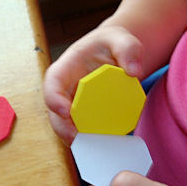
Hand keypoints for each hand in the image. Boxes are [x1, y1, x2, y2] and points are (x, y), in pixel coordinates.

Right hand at [43, 25, 143, 144]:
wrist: (116, 54)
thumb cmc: (112, 44)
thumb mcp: (121, 38)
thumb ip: (128, 49)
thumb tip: (134, 72)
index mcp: (66, 68)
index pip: (52, 83)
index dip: (53, 99)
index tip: (65, 111)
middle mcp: (65, 89)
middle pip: (55, 112)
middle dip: (62, 127)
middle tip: (76, 138)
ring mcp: (74, 105)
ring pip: (67, 126)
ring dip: (76, 138)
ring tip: (92, 146)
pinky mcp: (87, 116)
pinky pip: (85, 130)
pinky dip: (92, 140)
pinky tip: (104, 145)